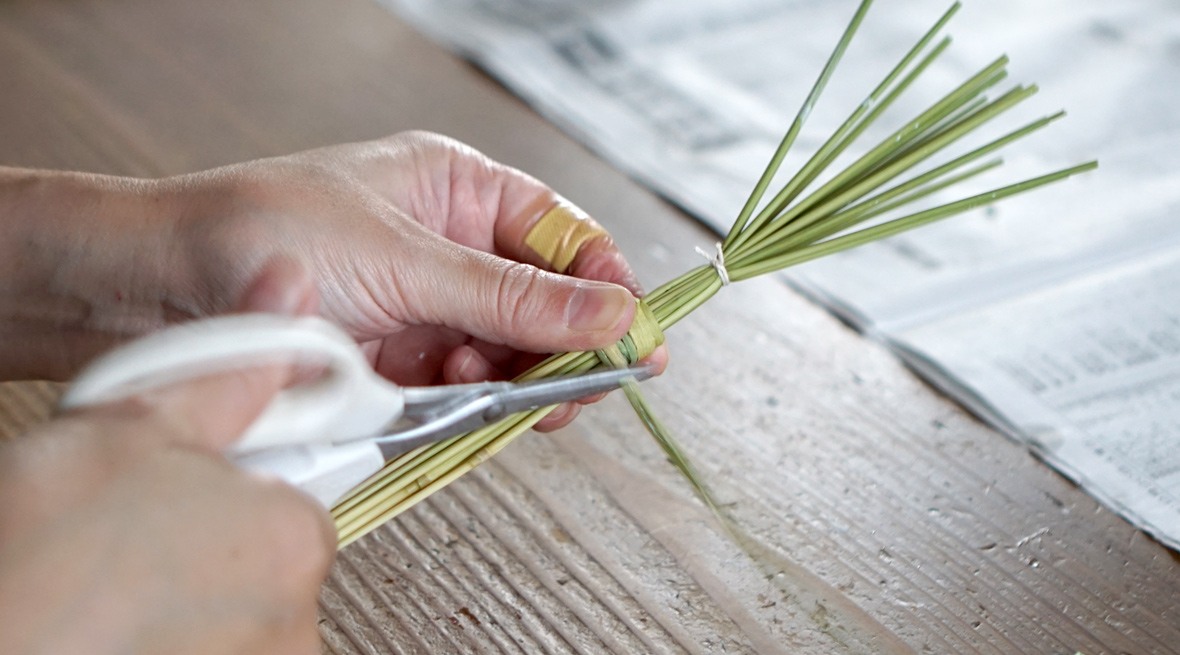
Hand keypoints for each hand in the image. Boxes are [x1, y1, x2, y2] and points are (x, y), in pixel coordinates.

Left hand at [0, 132, 666, 429]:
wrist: (159, 288)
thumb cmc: (262, 229)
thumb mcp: (405, 259)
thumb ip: (510, 296)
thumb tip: (606, 310)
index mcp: (457, 190)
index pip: (562, 236)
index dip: (603, 283)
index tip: (631, 330)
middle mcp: (448, 248)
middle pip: (545, 304)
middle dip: (562, 342)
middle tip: (581, 380)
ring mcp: (425, 308)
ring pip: (509, 354)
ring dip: (511, 376)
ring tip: (486, 381)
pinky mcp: (399, 364)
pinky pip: (462, 390)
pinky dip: (469, 402)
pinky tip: (451, 395)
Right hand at [0, 267, 332, 654]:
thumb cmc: (38, 559)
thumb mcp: (135, 424)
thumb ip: (231, 369)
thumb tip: (289, 293)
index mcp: (294, 539)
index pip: (298, 486)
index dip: (235, 469)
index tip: (186, 469)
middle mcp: (293, 621)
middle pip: (266, 547)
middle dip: (210, 524)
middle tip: (135, 516)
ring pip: (233, 603)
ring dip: (185, 580)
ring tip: (111, 568)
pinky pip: (209, 643)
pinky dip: (169, 630)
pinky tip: (112, 610)